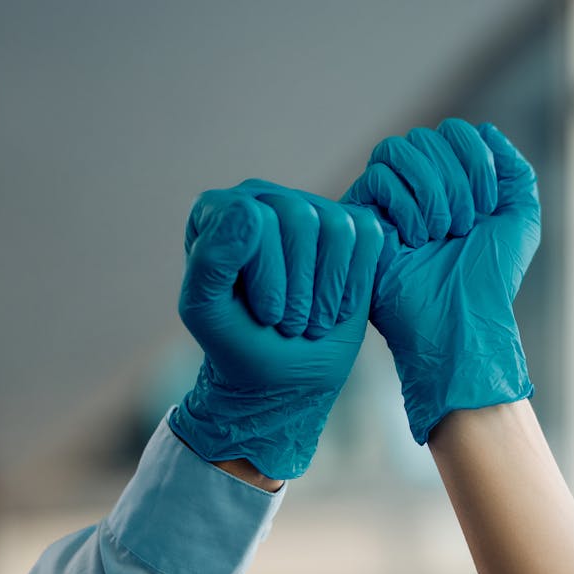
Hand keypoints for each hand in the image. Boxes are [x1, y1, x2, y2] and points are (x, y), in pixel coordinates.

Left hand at [169, 180, 383, 480]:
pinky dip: (355, 283)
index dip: (268, 275)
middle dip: (300, 286)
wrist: (283, 375)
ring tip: (310, 320)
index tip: (265, 315)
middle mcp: (265, 198)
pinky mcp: (351, 227)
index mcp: (221, 211)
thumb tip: (247, 209)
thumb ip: (210, 259)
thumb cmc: (238, 343)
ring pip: (336, 226)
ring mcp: (311, 209)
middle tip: (289, 323)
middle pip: (299, 216)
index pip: (254, 217)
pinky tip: (335, 309)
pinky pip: (367, 234)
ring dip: (327, 290)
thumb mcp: (207, 311)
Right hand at [343, 119, 539, 443]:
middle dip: (454, 180)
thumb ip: (515, 171)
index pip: (454, 131)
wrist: (460, 320)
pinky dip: (404, 204)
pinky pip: (376, 177)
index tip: (486, 207)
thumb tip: (485, 131)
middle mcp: (415, 185)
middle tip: (462, 227)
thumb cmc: (489, 279)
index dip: (474, 160)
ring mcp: (385, 199)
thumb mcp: (520, 220)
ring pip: (397, 148)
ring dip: (429, 189)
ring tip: (439, 233)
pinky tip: (413, 240)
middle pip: (426, 137)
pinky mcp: (360, 217)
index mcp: (451, 181)